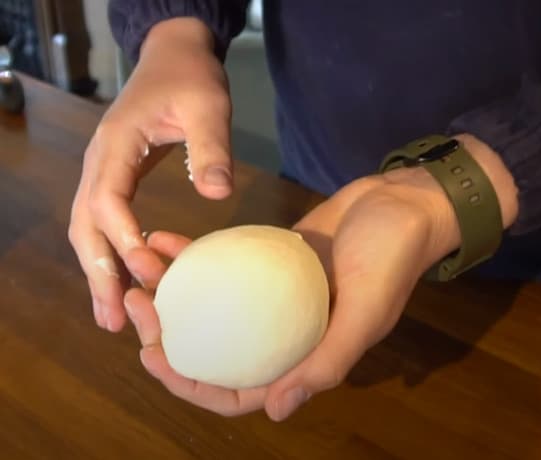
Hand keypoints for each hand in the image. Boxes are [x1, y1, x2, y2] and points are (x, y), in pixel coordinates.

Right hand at [68, 18, 233, 331]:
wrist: (174, 57)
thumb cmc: (191, 78)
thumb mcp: (209, 106)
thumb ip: (211, 147)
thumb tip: (217, 194)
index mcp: (116, 144)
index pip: (107, 201)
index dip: (124, 240)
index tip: (150, 271)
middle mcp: (99, 161)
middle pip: (85, 225)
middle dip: (98, 273)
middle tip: (113, 320)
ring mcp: (103, 169)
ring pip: (87, 228)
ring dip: (98, 271)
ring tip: (111, 316)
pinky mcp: (117, 176)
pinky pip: (104, 221)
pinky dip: (110, 253)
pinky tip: (126, 277)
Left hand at [123, 165, 469, 420]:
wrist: (401, 203)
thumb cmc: (390, 259)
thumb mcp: (367, 313)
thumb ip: (327, 363)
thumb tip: (277, 412)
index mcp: (305, 355)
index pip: (240, 391)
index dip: (191, 385)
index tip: (154, 356)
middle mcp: (282, 331)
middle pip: (214, 347)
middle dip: (168, 334)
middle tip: (137, 304)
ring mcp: (271, 295)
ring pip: (211, 305)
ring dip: (172, 291)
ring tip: (141, 267)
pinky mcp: (266, 261)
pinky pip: (221, 265)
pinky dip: (192, 255)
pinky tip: (165, 238)